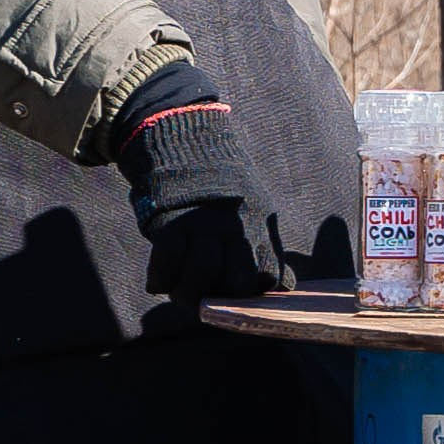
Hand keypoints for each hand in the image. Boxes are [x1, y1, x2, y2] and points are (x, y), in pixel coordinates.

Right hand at [114, 79, 286, 306]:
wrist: (187, 144)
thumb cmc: (222, 191)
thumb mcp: (256, 213)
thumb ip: (264, 249)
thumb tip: (284, 287)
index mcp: (260, 227)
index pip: (271, 278)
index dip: (255, 295)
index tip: (238, 295)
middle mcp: (237, 228)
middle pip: (238, 283)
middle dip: (221, 298)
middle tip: (205, 297)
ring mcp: (204, 226)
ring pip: (202, 278)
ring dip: (187, 294)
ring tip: (180, 292)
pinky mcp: (172, 222)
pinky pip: (166, 264)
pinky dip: (160, 279)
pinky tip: (159, 281)